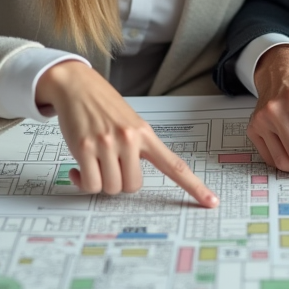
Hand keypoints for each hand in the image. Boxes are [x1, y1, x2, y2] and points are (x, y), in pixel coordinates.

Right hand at [36, 61, 217, 206]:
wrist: (77, 85)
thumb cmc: (104, 106)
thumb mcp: (130, 123)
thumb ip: (138, 148)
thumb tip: (132, 180)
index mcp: (146, 134)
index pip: (175, 165)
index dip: (195, 187)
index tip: (212, 202)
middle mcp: (130, 139)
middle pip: (133, 186)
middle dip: (120, 183)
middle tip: (110, 166)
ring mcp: (107, 143)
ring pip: (111, 188)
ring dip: (101, 183)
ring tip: (94, 164)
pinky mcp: (85, 147)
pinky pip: (90, 184)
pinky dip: (83, 182)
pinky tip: (79, 169)